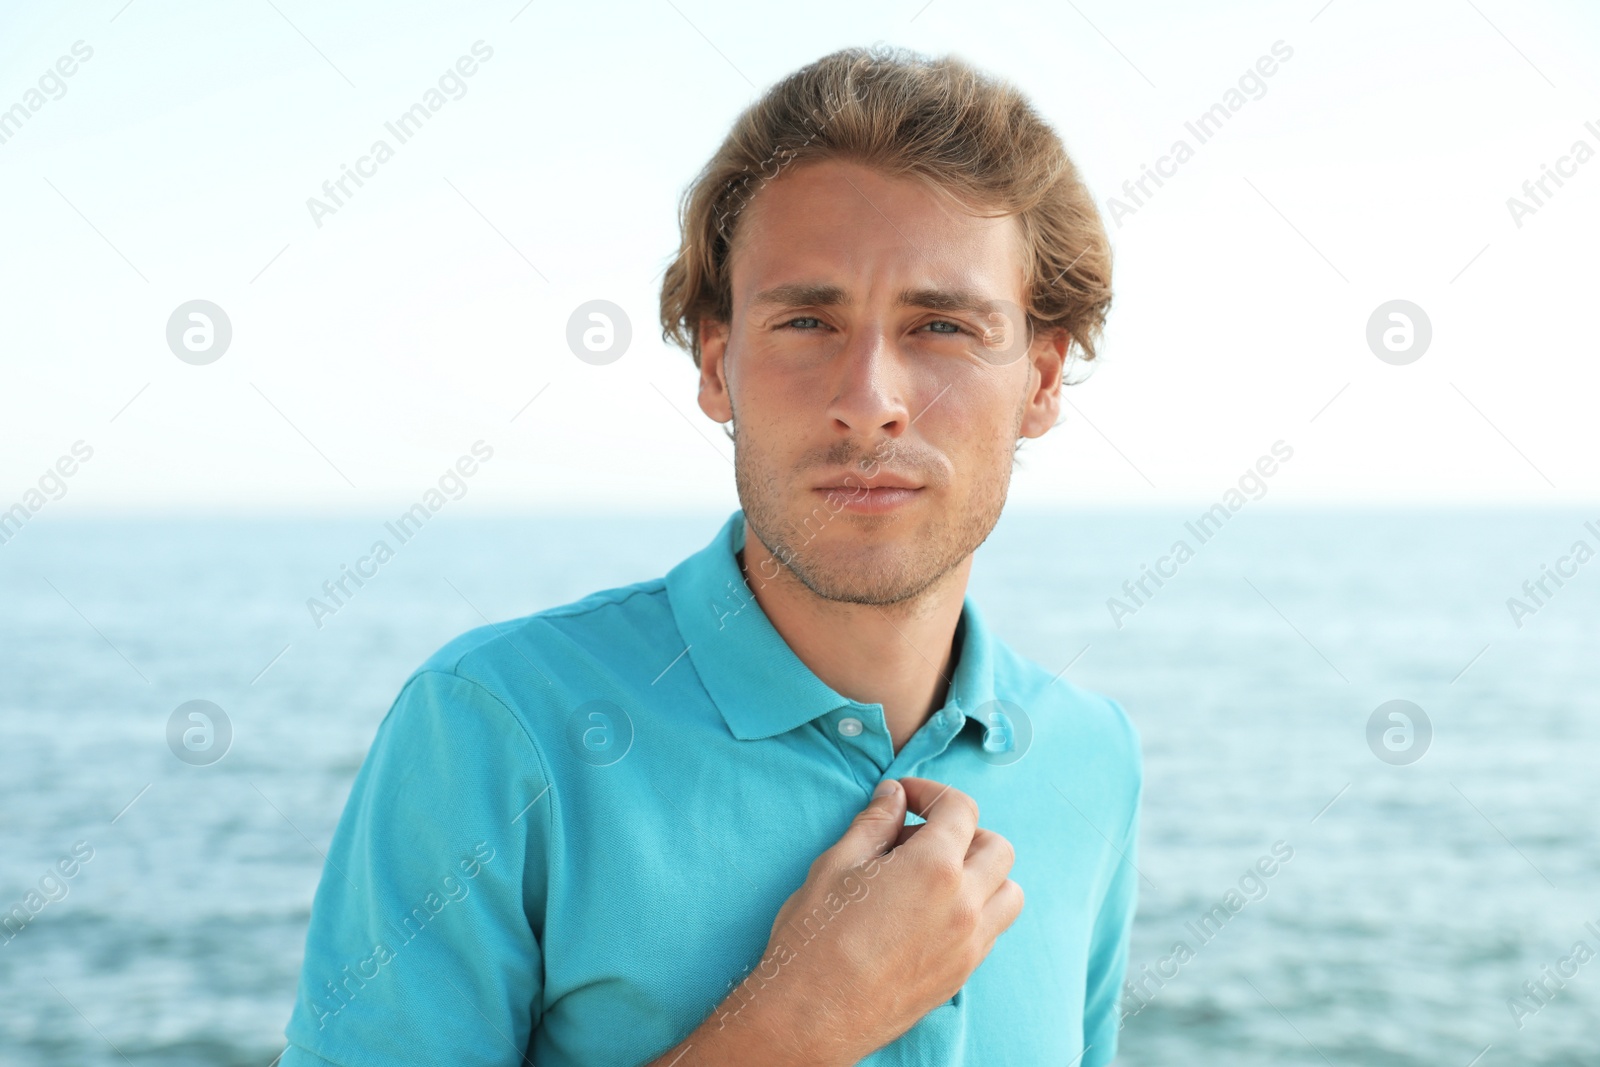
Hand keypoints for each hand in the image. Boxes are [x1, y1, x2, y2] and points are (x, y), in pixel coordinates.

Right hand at [744, 776, 1023, 1063]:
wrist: (812, 1015)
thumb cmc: (816, 937)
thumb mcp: (837, 865)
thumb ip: (874, 824)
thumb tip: (894, 796)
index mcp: (934, 867)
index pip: (962, 809)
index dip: (932, 793)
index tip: (905, 798)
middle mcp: (965, 904)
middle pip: (997, 848)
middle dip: (964, 831)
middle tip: (919, 837)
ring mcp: (969, 944)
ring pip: (1008, 892)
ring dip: (983, 874)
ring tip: (936, 878)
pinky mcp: (962, 975)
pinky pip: (992, 930)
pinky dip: (976, 911)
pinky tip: (933, 914)